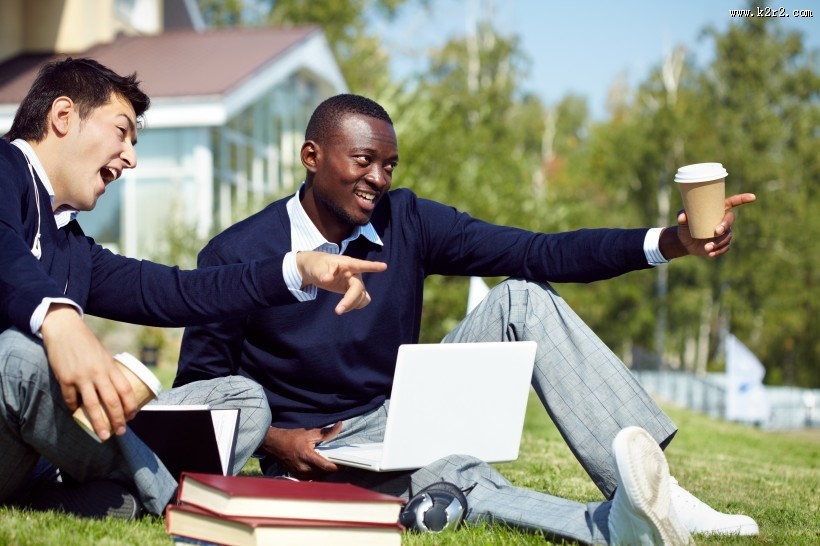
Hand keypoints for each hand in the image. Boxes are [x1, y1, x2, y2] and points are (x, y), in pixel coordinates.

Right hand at [40, 304, 136, 440]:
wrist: (65, 329)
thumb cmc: (87, 342)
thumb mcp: (104, 354)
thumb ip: (109, 370)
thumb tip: (115, 389)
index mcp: (110, 366)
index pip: (125, 390)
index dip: (131, 405)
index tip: (132, 416)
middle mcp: (97, 373)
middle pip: (112, 401)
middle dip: (118, 419)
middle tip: (121, 431)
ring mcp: (80, 377)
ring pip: (92, 406)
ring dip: (99, 423)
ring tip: (103, 435)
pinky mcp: (65, 379)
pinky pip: (71, 399)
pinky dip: (75, 409)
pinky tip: (78, 415)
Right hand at [260, 422, 341, 478]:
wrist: (273, 444)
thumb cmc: (290, 438)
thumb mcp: (309, 433)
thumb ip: (326, 432)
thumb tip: (339, 426)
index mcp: (307, 457)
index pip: (327, 466)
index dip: (339, 466)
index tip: (348, 464)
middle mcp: (303, 468)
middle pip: (325, 473)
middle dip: (334, 468)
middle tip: (342, 462)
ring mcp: (300, 474)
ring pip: (319, 477)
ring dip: (327, 472)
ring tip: (333, 464)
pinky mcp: (297, 476)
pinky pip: (312, 478)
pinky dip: (319, 473)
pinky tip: (321, 467)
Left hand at [295, 252, 386, 314]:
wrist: (315, 270)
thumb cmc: (317, 265)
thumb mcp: (316, 268)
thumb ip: (322, 273)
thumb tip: (327, 279)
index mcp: (346, 264)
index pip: (360, 265)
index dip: (372, 266)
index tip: (384, 266)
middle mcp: (354, 273)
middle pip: (359, 288)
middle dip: (350, 300)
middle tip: (338, 311)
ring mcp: (355, 282)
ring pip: (362, 296)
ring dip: (353, 304)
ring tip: (339, 310)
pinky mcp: (353, 291)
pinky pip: (362, 299)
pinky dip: (356, 305)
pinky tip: (346, 307)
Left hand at [660, 193, 756, 259]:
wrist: (684, 242)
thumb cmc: (685, 226)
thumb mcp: (682, 221)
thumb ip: (682, 216)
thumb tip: (682, 216)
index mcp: (716, 210)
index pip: (732, 202)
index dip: (743, 199)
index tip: (753, 197)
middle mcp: (722, 220)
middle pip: (730, 220)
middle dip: (725, 226)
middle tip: (716, 232)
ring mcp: (724, 233)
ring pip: (727, 236)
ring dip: (719, 243)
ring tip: (707, 248)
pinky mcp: (722, 244)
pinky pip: (725, 247)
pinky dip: (718, 251)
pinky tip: (710, 254)